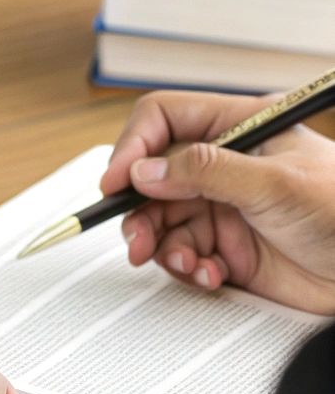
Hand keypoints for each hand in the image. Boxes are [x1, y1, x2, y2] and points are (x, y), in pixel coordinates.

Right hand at [103, 90, 334, 314]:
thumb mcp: (276, 184)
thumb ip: (207, 172)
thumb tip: (145, 170)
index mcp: (241, 130)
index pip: (166, 119)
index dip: (134, 147)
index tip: (117, 184)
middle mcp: (226, 166)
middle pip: (152, 177)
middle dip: (139, 211)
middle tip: (138, 239)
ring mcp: (222, 207)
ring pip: (159, 220)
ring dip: (161, 246)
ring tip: (181, 263)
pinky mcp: (224, 247)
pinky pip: (179, 254)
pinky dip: (186, 268)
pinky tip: (210, 274)